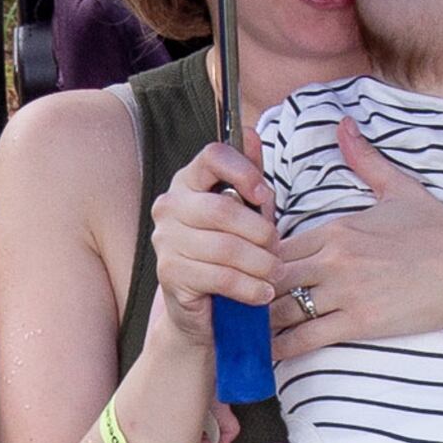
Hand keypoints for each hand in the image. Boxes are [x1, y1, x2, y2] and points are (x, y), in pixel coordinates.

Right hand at [147, 141, 278, 341]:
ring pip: (226, 247)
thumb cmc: (229, 254)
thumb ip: (249, 175)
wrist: (204, 309)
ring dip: (260, 264)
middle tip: (277, 249)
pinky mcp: (169, 274)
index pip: (213, 156)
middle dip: (260, 232)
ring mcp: (165, 240)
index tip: (266, 196)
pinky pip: (220, 277)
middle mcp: (169, 206)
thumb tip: (251, 134)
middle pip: (223, 209)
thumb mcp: (246, 212)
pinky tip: (262, 293)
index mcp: (188, 181)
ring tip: (275, 274)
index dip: (245, 171)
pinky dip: (249, 287)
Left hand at [265, 120, 442, 365]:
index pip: (275, 245)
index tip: (248, 270)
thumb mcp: (400, 189)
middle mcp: (334, 259)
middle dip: (250, 289)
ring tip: (247, 331)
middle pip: (269, 276)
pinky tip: (272, 353)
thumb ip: (365, 160)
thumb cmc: (440, 232)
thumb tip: (344, 125)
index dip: (255, 258)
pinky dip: (284, 346)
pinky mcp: (360, 322)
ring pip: (281, 309)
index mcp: (337, 228)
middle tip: (237, 303)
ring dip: (261, 321)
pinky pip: (307, 337)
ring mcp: (346, 292)